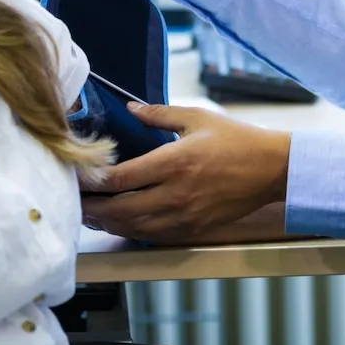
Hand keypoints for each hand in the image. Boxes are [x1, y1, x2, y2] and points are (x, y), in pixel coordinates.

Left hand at [80, 103, 290, 243]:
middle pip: (119, 209)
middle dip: (92, 207)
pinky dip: (131, 231)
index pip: (119, 179)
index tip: (78, 176)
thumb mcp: (197, 117)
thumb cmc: (236, 140)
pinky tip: (120, 223)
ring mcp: (183, 216)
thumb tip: (130, 108)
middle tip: (74, 200)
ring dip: (107, 222)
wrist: (271, 170)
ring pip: (132, 227)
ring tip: (90, 213)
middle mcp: (174, 194)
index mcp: (173, 162)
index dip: (93, 181)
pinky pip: (151, 236)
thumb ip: (158, 114)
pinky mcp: (192, 229)